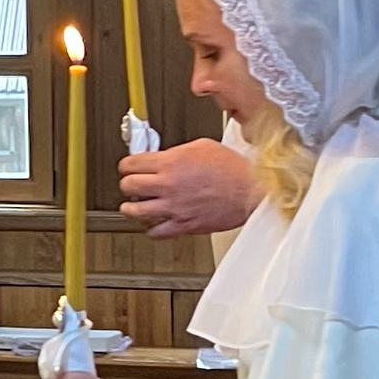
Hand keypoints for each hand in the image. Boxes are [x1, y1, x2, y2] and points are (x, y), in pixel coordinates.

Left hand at [117, 136, 258, 236]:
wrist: (251, 190)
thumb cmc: (233, 169)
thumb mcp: (201, 146)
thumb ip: (176, 152)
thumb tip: (164, 155)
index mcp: (171, 162)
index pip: (131, 163)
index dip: (127, 164)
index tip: (129, 166)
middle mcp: (168, 185)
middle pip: (127, 185)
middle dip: (127, 183)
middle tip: (132, 184)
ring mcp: (173, 207)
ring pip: (134, 211)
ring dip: (131, 207)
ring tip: (135, 205)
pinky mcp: (183, 225)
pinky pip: (155, 232)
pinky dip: (152, 228)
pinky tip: (155, 222)